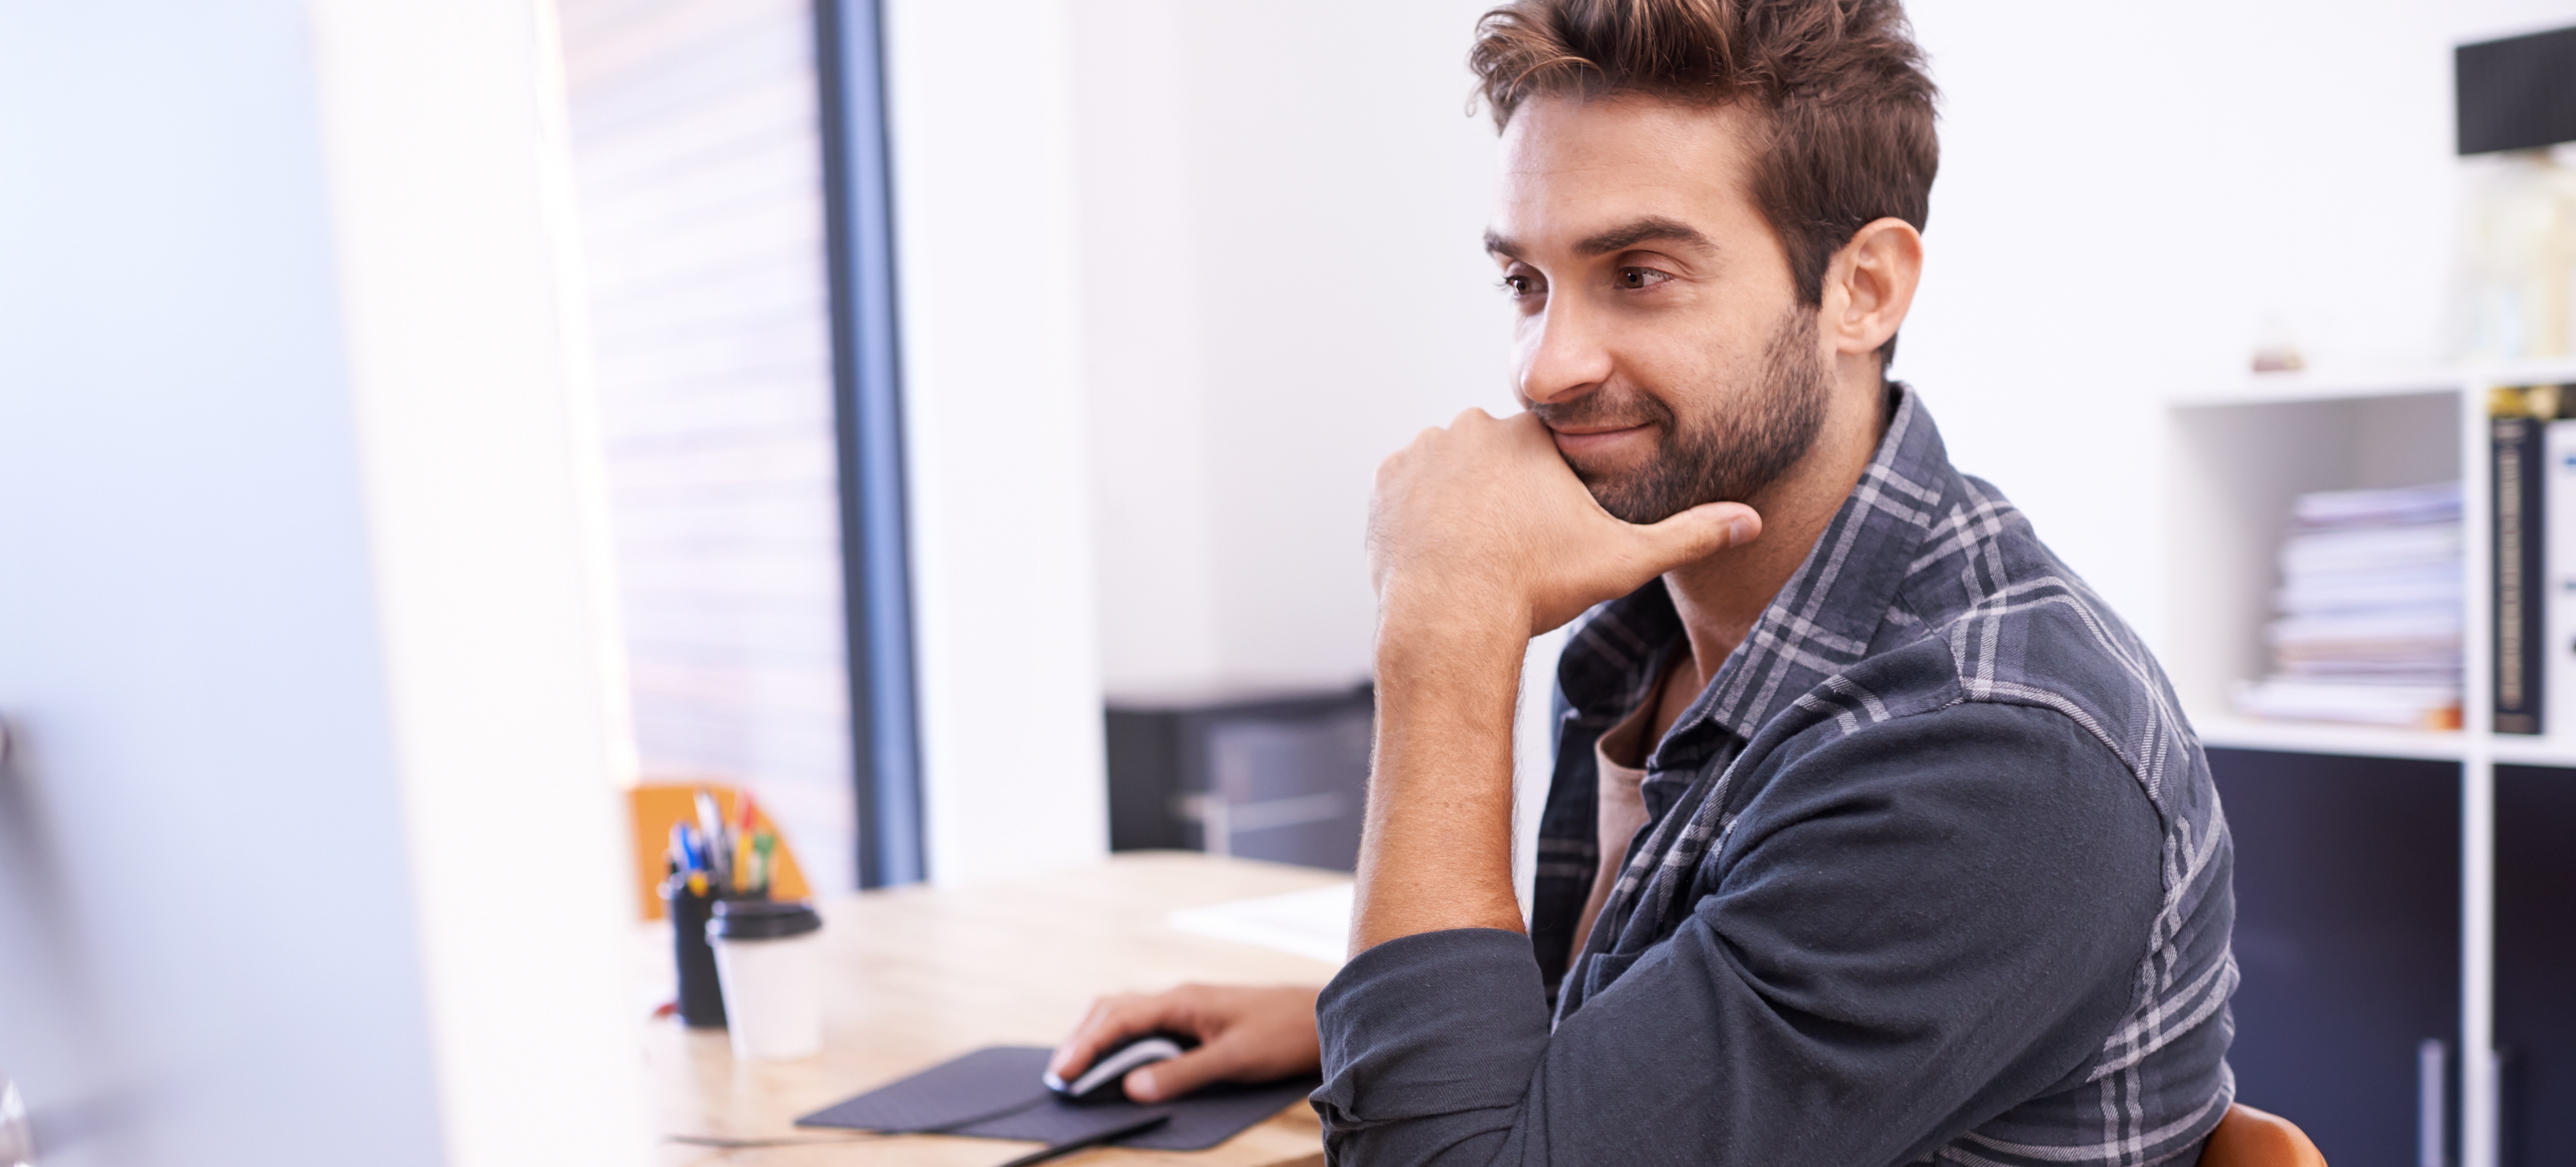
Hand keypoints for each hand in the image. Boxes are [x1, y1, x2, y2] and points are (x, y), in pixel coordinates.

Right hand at [1047, 984, 1321, 1103]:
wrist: (1320, 1016)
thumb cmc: (1282, 1032)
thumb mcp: (1233, 1059)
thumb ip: (1183, 1073)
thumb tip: (1132, 1088)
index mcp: (1182, 1000)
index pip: (1118, 1019)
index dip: (1086, 1046)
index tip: (1063, 1073)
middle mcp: (1178, 998)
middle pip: (1113, 1010)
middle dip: (1080, 1038)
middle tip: (1059, 1074)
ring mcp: (1185, 1006)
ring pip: (1126, 1013)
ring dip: (1097, 1036)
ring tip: (1076, 1067)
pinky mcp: (1194, 1019)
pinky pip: (1145, 1024)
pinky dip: (1120, 1039)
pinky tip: (1116, 1059)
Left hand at [1368, 409, 1759, 636]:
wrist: (1452, 619)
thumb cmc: (1538, 587)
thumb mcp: (1623, 560)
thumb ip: (1688, 535)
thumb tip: (1752, 522)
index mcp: (1530, 435)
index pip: (1545, 456)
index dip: (1549, 499)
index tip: (1546, 536)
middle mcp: (1472, 427)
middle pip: (1497, 461)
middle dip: (1505, 498)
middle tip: (1510, 549)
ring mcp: (1422, 452)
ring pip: (1453, 472)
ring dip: (1463, 502)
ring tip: (1476, 552)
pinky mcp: (1386, 483)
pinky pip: (1410, 490)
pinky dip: (1423, 515)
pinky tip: (1442, 549)